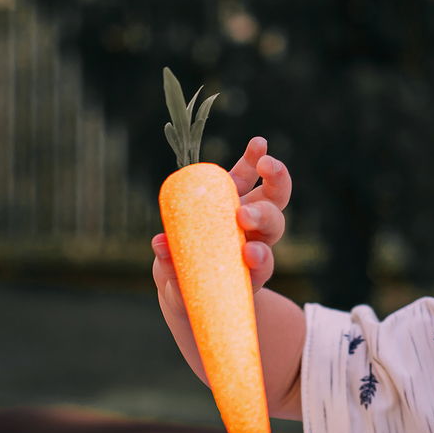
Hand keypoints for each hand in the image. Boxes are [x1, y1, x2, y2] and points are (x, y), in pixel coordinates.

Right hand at [152, 136, 292, 318]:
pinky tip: (259, 143)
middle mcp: (253, 239)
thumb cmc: (188, 289)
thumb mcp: (178, 288)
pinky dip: (255, 159)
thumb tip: (161, 245)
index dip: (261, 259)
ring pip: (269, 196)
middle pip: (272, 224)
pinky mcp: (233, 193)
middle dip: (262, 217)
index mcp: (246, 269)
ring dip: (272, 178)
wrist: (191, 281)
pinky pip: (248, 174)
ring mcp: (246, 213)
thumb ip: (172, 270)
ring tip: (265, 163)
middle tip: (243, 217)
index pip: (263, 264)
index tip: (250, 255)